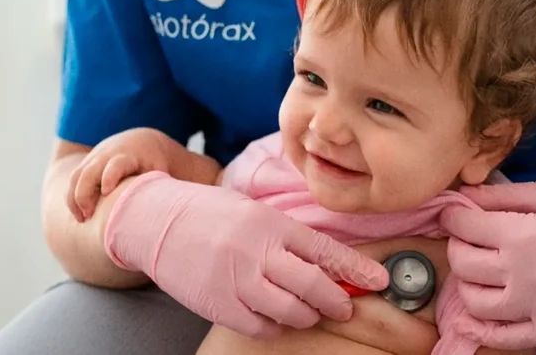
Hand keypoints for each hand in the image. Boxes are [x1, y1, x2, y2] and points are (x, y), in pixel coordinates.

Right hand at [67, 128, 180, 221]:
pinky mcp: (87, 164)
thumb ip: (158, 188)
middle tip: (88, 216)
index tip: (107, 192)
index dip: (110, 177)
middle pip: (88, 172)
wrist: (141, 141)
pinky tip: (80, 216)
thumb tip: (163, 214)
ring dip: (74, 199)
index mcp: (128, 156)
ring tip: (82, 219)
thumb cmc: (153, 162)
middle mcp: (106, 155)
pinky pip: (74, 180)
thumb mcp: (158, 171)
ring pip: (76, 176)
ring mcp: (94, 158)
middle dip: (84, 194)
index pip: (115, 164)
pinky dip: (73, 198)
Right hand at [104, 171, 390, 338]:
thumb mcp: (251, 210)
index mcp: (269, 222)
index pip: (324, 249)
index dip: (356, 269)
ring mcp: (236, 279)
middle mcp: (256, 250)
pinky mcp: (219, 303)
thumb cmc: (209, 214)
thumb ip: (286, 234)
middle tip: (344, 306)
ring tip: (308, 311)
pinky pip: (261, 325)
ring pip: (291, 311)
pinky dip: (276, 325)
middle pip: (313, 285)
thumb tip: (328, 261)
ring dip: (307, 315)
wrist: (155, 220)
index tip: (380, 281)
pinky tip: (275, 316)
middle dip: (337, 301)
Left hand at [441, 179, 535, 348]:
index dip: (452, 216)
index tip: (454, 213)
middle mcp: (523, 274)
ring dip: (467, 283)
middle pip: (463, 264)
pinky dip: (481, 330)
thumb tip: (463, 193)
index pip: (464, 227)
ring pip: (475, 302)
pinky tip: (471, 317)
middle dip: (457, 245)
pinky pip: (505, 338)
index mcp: (521, 235)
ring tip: (477, 269)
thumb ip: (500, 196)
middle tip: (468, 237)